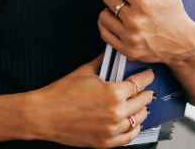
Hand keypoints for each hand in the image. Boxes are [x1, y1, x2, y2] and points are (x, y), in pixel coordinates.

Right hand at [27, 56, 154, 147]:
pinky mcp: (106, 142)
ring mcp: (112, 129)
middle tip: (148, 89)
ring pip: (138, 120)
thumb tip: (111, 55)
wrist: (45, 114)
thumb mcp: (84, 72)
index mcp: (113, 92)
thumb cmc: (61, 93)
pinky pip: (128, 137)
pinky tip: (134, 123)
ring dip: (142, 111)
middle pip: (142, 102)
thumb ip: (102, 62)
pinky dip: (133, 129)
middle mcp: (116, 112)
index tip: (149, 74)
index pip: (138, 83)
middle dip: (146, 93)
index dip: (146, 77)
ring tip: (142, 106)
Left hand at [98, 0, 194, 65]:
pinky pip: (104, 32)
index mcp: (144, 3)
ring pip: (103, 14)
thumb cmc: (175, 11)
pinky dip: (108, 25)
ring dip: (110, 10)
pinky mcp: (126, 50)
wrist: (184, 45)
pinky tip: (119, 21)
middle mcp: (135, 21)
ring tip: (123, 9)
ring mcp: (130, 37)